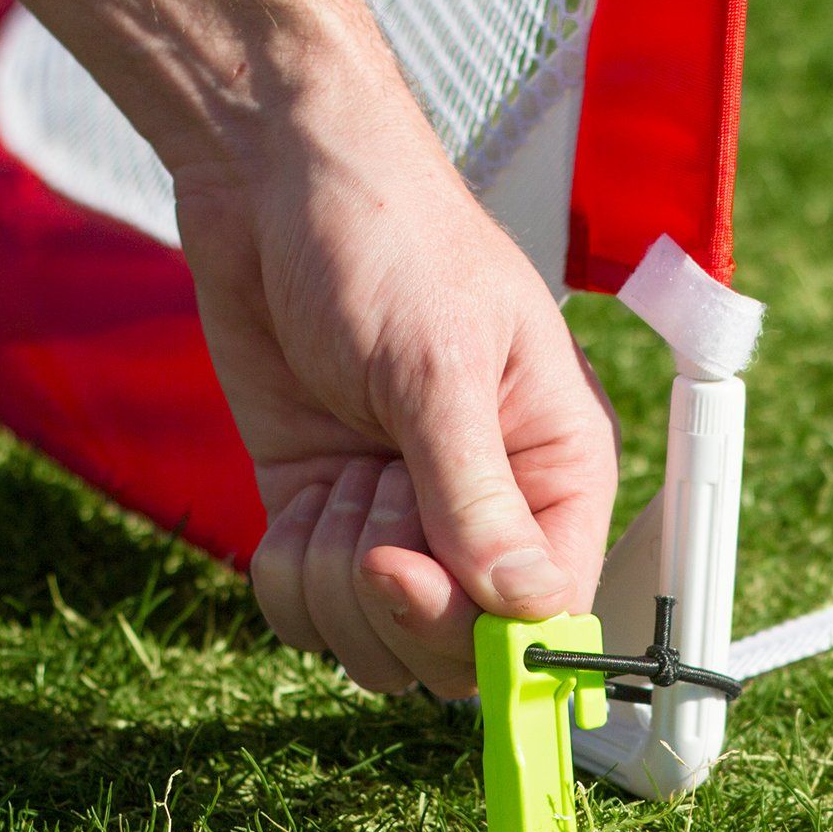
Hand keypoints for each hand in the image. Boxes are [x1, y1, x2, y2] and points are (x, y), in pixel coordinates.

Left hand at [174, 33, 618, 698]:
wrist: (275, 181)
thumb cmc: (390, 241)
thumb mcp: (440, 367)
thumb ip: (477, 495)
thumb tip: (521, 606)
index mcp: (557, 471)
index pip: (549, 608)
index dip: (479, 627)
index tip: (403, 572)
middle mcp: (489, 510)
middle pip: (457, 649)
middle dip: (392, 596)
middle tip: (365, 497)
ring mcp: (402, 519)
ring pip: (373, 644)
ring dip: (331, 578)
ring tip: (339, 473)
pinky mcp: (326, 514)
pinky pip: (307, 611)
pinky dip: (285, 575)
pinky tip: (297, 496)